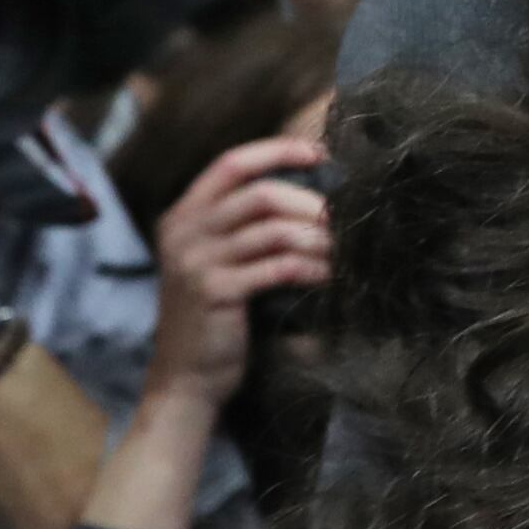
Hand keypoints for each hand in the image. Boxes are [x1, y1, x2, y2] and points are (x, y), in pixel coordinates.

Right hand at [147, 132, 325, 413]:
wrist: (185, 378)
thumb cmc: (213, 319)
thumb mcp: (215, 262)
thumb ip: (242, 228)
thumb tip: (310, 197)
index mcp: (183, 216)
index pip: (232, 164)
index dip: (277, 151)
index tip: (319, 152)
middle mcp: (184, 232)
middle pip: (260, 194)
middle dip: (310, 204)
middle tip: (344, 219)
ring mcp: (196, 261)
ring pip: (273, 230)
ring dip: (317, 239)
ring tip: (345, 251)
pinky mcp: (215, 291)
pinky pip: (278, 267)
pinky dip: (312, 268)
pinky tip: (331, 277)